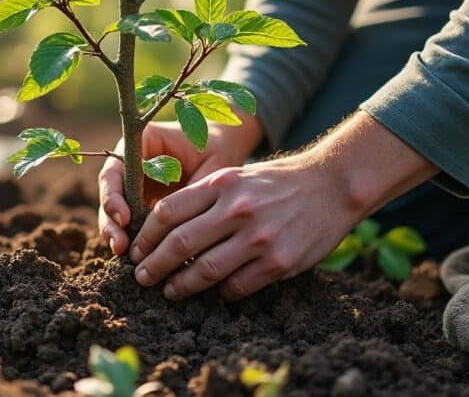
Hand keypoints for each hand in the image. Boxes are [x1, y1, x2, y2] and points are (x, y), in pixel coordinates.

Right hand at [98, 115, 262, 255]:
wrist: (224, 151)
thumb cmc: (217, 153)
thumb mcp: (207, 168)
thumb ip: (188, 192)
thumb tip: (173, 226)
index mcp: (141, 145)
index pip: (115, 171)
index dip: (113, 196)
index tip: (124, 218)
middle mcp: (131, 164)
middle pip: (110, 194)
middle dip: (110, 221)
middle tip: (120, 246)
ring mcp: (135, 185)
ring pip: (116, 211)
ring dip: (117, 233)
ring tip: (124, 252)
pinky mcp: (142, 204)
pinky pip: (131, 221)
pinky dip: (133, 237)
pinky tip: (139, 255)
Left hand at [128, 113, 438, 300]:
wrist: (332, 186)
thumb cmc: (278, 182)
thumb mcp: (238, 175)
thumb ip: (204, 197)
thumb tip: (164, 227)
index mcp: (222, 184)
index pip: (168, 212)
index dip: (145, 236)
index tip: (136, 250)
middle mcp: (237, 209)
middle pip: (180, 244)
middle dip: (154, 265)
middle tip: (142, 278)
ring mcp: (259, 238)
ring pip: (205, 272)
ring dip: (181, 286)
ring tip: (170, 291)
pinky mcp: (278, 263)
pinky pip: (237, 286)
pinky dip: (221, 292)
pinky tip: (216, 291)